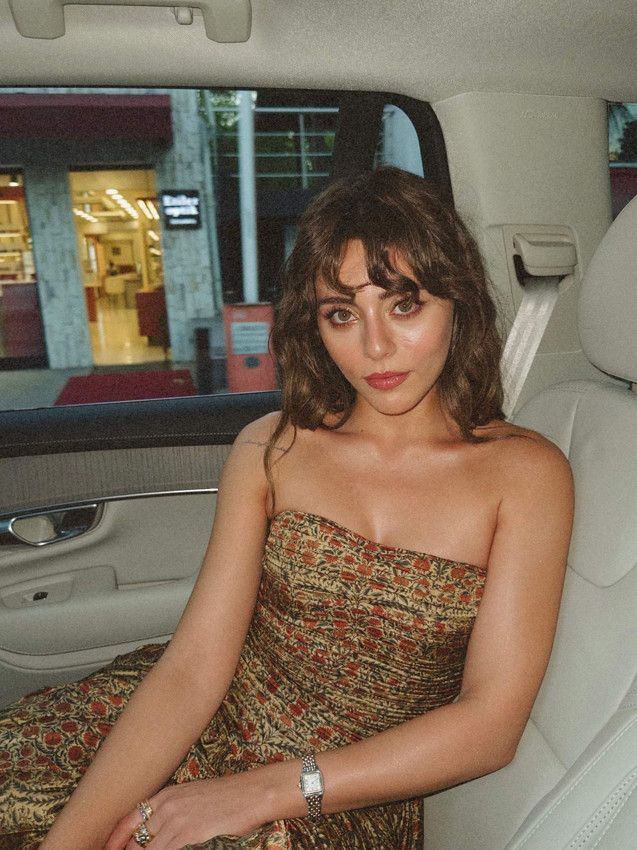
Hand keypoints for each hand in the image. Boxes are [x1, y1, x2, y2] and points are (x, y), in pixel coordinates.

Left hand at [104, 775, 265, 849]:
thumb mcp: (193, 798)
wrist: (252, 793)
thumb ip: (172, 812)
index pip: (129, 819)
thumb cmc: (227, 798)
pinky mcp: (189, 830)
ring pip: (147, 848)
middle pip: (134, 838)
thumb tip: (157, 832)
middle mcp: (167, 804)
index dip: (115, 838)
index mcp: (167, 794)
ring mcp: (177, 817)